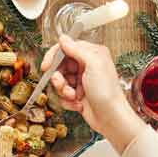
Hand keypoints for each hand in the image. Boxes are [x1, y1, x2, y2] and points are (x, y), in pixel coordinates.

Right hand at [40, 35, 143, 151]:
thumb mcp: (94, 65)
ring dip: (63, 90)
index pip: (66, 47)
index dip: (54, 56)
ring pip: (59, 81)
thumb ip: (77, 49)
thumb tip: (63, 38)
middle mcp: (86, 65)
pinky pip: (62, 94)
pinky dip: (67, 100)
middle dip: (58, 78)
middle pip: (59, 65)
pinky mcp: (77, 94)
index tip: (46, 66)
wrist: (111, 118)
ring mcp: (81, 80)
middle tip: (62, 85)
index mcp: (92, 54)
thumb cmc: (107, 92)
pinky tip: (77, 104)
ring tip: (74, 97)